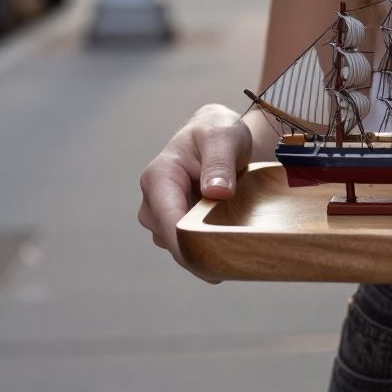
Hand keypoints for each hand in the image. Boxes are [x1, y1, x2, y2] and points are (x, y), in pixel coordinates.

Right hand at [138, 104, 252, 280]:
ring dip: (206, 249)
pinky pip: (189, 246)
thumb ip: (219, 163)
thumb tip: (216, 192)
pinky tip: (231, 243)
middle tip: (239, 253)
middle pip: (173, 240)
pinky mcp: (175, 225)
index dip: (188, 244)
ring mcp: (162, 216)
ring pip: (181, 247)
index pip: (168, 221)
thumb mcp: (223, 137)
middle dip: (202, 251)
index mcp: (158, 178)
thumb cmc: (219, 132)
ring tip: (238, 242)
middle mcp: (152, 201)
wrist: (220, 135)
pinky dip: (208, 247)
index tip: (214, 260)